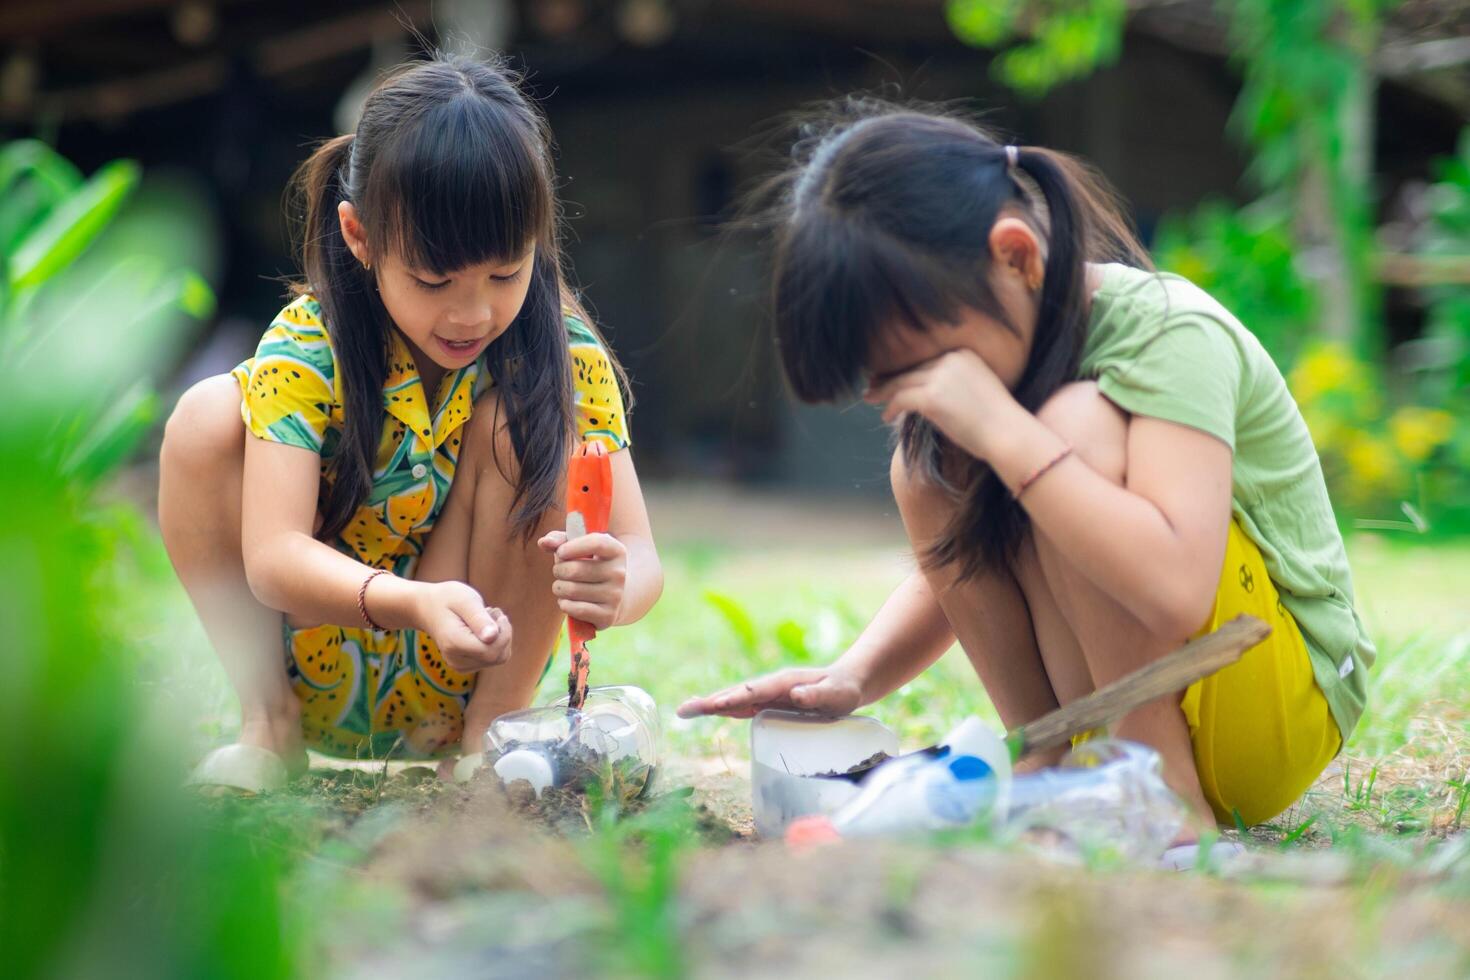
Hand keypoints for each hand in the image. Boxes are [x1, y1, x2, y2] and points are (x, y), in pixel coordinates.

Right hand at [416, 581, 511, 671]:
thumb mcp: (465, 600)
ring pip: (499, 658)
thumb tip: (493, 637)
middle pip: (499, 656)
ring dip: (500, 637)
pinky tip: (483, 628)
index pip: (492, 650)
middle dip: (503, 633)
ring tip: (486, 618)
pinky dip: (495, 642)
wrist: (427, 608)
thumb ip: (479, 618)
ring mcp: (461, 666)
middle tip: (492, 612)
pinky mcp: (466, 665)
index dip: (504, 632)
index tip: (497, 612)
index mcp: (454, 643)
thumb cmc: (447, 599)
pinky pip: (493, 658)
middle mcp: (456, 660)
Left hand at [538, 530, 626, 629]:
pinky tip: (569, 601)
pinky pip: (575, 609)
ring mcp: (615, 596)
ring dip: (559, 588)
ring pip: (571, 590)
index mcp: (616, 551)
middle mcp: (619, 573)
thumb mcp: (579, 548)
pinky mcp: (608, 616)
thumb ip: (560, 541)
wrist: (612, 595)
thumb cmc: (589, 565)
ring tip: (564, 587)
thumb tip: (544, 543)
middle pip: (575, 570)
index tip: (560, 552)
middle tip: (560, 572)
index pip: (596, 543)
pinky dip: (564, 605)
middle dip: (558, 570)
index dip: (572, 547)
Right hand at [676, 666, 864, 718]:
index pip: (754, 692)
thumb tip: (795, 695)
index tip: (714, 706)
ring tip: (684, 711)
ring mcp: (768, 694)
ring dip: (710, 705)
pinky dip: (723, 708)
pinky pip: (742, 706)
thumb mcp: (836, 695)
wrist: (847, 684)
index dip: (733, 699)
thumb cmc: (843, 691)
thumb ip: (816, 694)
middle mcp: (771, 686)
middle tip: (683, 710)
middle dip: (710, 702)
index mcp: (784, 682)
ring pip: (734, 700)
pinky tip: (708, 712)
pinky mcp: (769, 703)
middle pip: (736, 694)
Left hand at [863, 349, 1018, 459]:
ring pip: (901, 382)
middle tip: (872, 386)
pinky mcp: (932, 397)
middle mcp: (951, 359)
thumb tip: (925, 394)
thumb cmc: (997, 422)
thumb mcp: (977, 391)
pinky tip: (886, 417)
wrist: (1009, 435)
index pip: (925, 360)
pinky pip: (901, 398)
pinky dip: (890, 407)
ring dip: (883, 392)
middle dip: (889, 378)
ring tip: (870, 399)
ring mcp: (941, 377)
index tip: (890, 377)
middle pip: (910, 368)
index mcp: (963, 354)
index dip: (905, 369)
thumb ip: (953, 385)